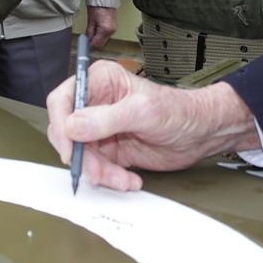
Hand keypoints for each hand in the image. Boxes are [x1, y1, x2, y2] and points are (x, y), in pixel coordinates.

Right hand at [46, 63, 259, 191]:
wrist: (202, 134)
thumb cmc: (179, 112)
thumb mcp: (143, 112)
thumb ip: (106, 118)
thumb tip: (71, 126)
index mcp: (100, 81)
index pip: (63, 100)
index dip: (61, 125)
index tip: (70, 150)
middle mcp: (96, 104)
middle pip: (67, 133)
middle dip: (82, 156)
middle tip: (98, 172)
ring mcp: (102, 129)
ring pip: (82, 156)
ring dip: (99, 172)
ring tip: (122, 179)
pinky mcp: (111, 151)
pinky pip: (97, 168)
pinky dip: (110, 179)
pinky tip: (129, 180)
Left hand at [85, 5, 116, 48]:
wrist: (104, 0)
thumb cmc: (97, 7)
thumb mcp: (90, 21)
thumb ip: (89, 33)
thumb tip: (88, 39)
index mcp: (105, 30)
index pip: (97, 43)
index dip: (90, 45)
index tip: (86, 45)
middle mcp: (111, 31)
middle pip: (101, 43)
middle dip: (94, 43)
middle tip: (87, 40)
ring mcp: (114, 29)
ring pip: (104, 40)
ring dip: (98, 39)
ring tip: (92, 33)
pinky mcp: (114, 27)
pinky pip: (107, 35)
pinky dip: (102, 35)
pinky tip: (97, 31)